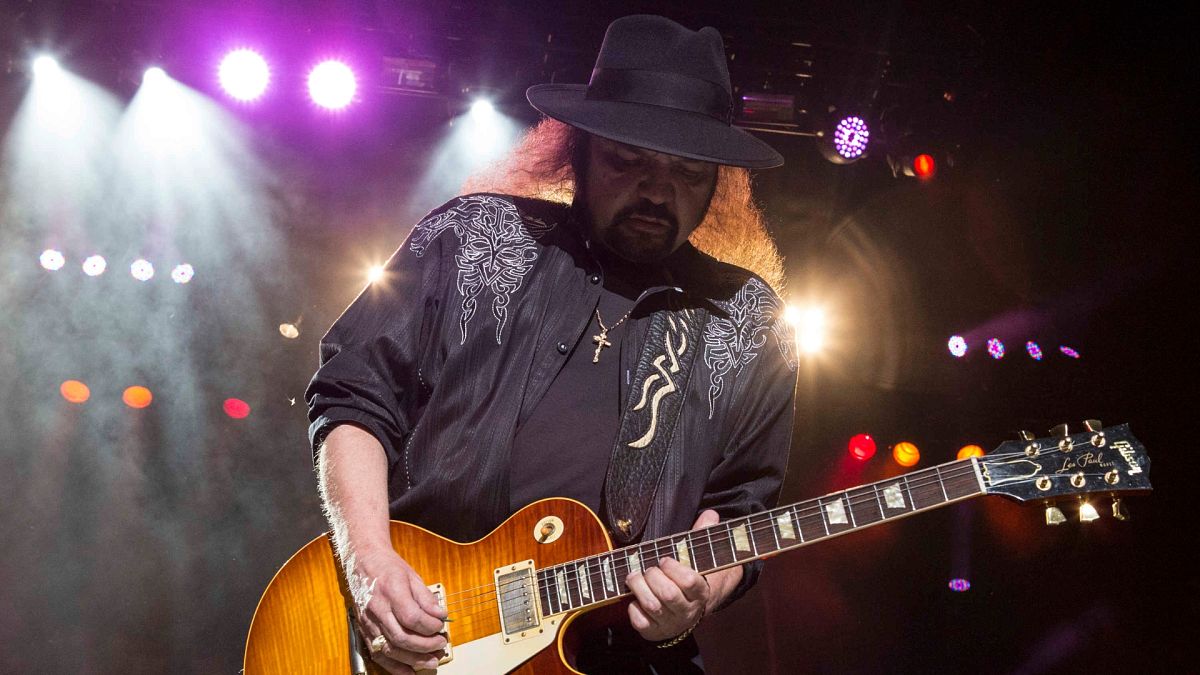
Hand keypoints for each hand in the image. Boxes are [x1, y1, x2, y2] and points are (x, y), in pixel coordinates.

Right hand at [351, 548, 447, 673]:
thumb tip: (441, 615)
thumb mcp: (412, 576)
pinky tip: (409, 671)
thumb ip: (426, 598)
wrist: (363, 561)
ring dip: (412, 659)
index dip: (430, 626)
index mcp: (391, 591)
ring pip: (390, 649)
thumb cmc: (388, 567)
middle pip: (401, 637)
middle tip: (440, 644)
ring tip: (431, 660)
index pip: (412, 617)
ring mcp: (368, 622)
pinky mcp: (364, 630)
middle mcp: (377, 609)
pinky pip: (377, 654)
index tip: (441, 626)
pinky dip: (394, 666)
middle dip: (424, 646)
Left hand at [624, 509, 742, 641]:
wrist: (683, 612)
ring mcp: (670, 623)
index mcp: (700, 593)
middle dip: (653, 576)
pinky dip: (632, 608)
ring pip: (652, 606)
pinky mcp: (653, 632)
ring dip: (638, 587)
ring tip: (634, 576)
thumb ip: (703, 535)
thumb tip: (711, 514)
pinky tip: (633, 598)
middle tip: (648, 568)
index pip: (690, 582)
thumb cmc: (685, 578)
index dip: (674, 568)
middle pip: (668, 594)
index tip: (664, 559)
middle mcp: (687, 611)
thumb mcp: (696, 558)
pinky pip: (639, 621)